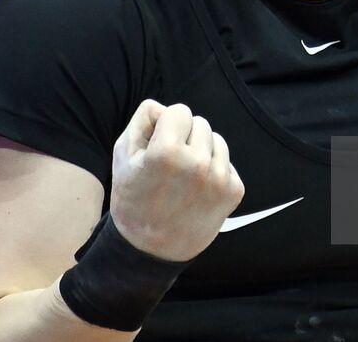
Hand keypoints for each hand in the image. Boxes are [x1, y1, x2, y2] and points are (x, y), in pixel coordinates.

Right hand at [109, 99, 245, 261]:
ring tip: (184, 175)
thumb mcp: (123, 155)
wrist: (151, 250)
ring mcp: (218, 178)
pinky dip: (213, 169)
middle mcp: (197, 163)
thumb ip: (143, 120)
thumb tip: (165, 107)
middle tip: (170, 164)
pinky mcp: (233, 191)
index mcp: (167, 152)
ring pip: (216, 139)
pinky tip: (197, 188)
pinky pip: (226, 161)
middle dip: (185, 137)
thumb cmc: (133, 199)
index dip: (166, 125)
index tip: (158, 145)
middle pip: (199, 122)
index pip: (180, 110)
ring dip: (201, 150)